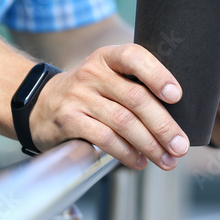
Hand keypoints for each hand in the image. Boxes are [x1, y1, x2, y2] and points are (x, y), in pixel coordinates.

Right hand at [29, 44, 190, 169]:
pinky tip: (138, 161)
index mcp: (106, 57)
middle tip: (180, 145)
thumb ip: (134, 86)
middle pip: (135, 99)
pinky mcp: (68, 121)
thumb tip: (179, 116)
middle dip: (163, 125)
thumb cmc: (87, 94)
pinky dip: (126, 153)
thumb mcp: (105, 78)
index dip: (158, 75)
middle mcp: (91, 74)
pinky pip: (104, 138)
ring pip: (123, 122)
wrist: (39, 105)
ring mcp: (78, 97)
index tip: (177, 96)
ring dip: (149, 145)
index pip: (134, 57)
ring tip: (166, 159)